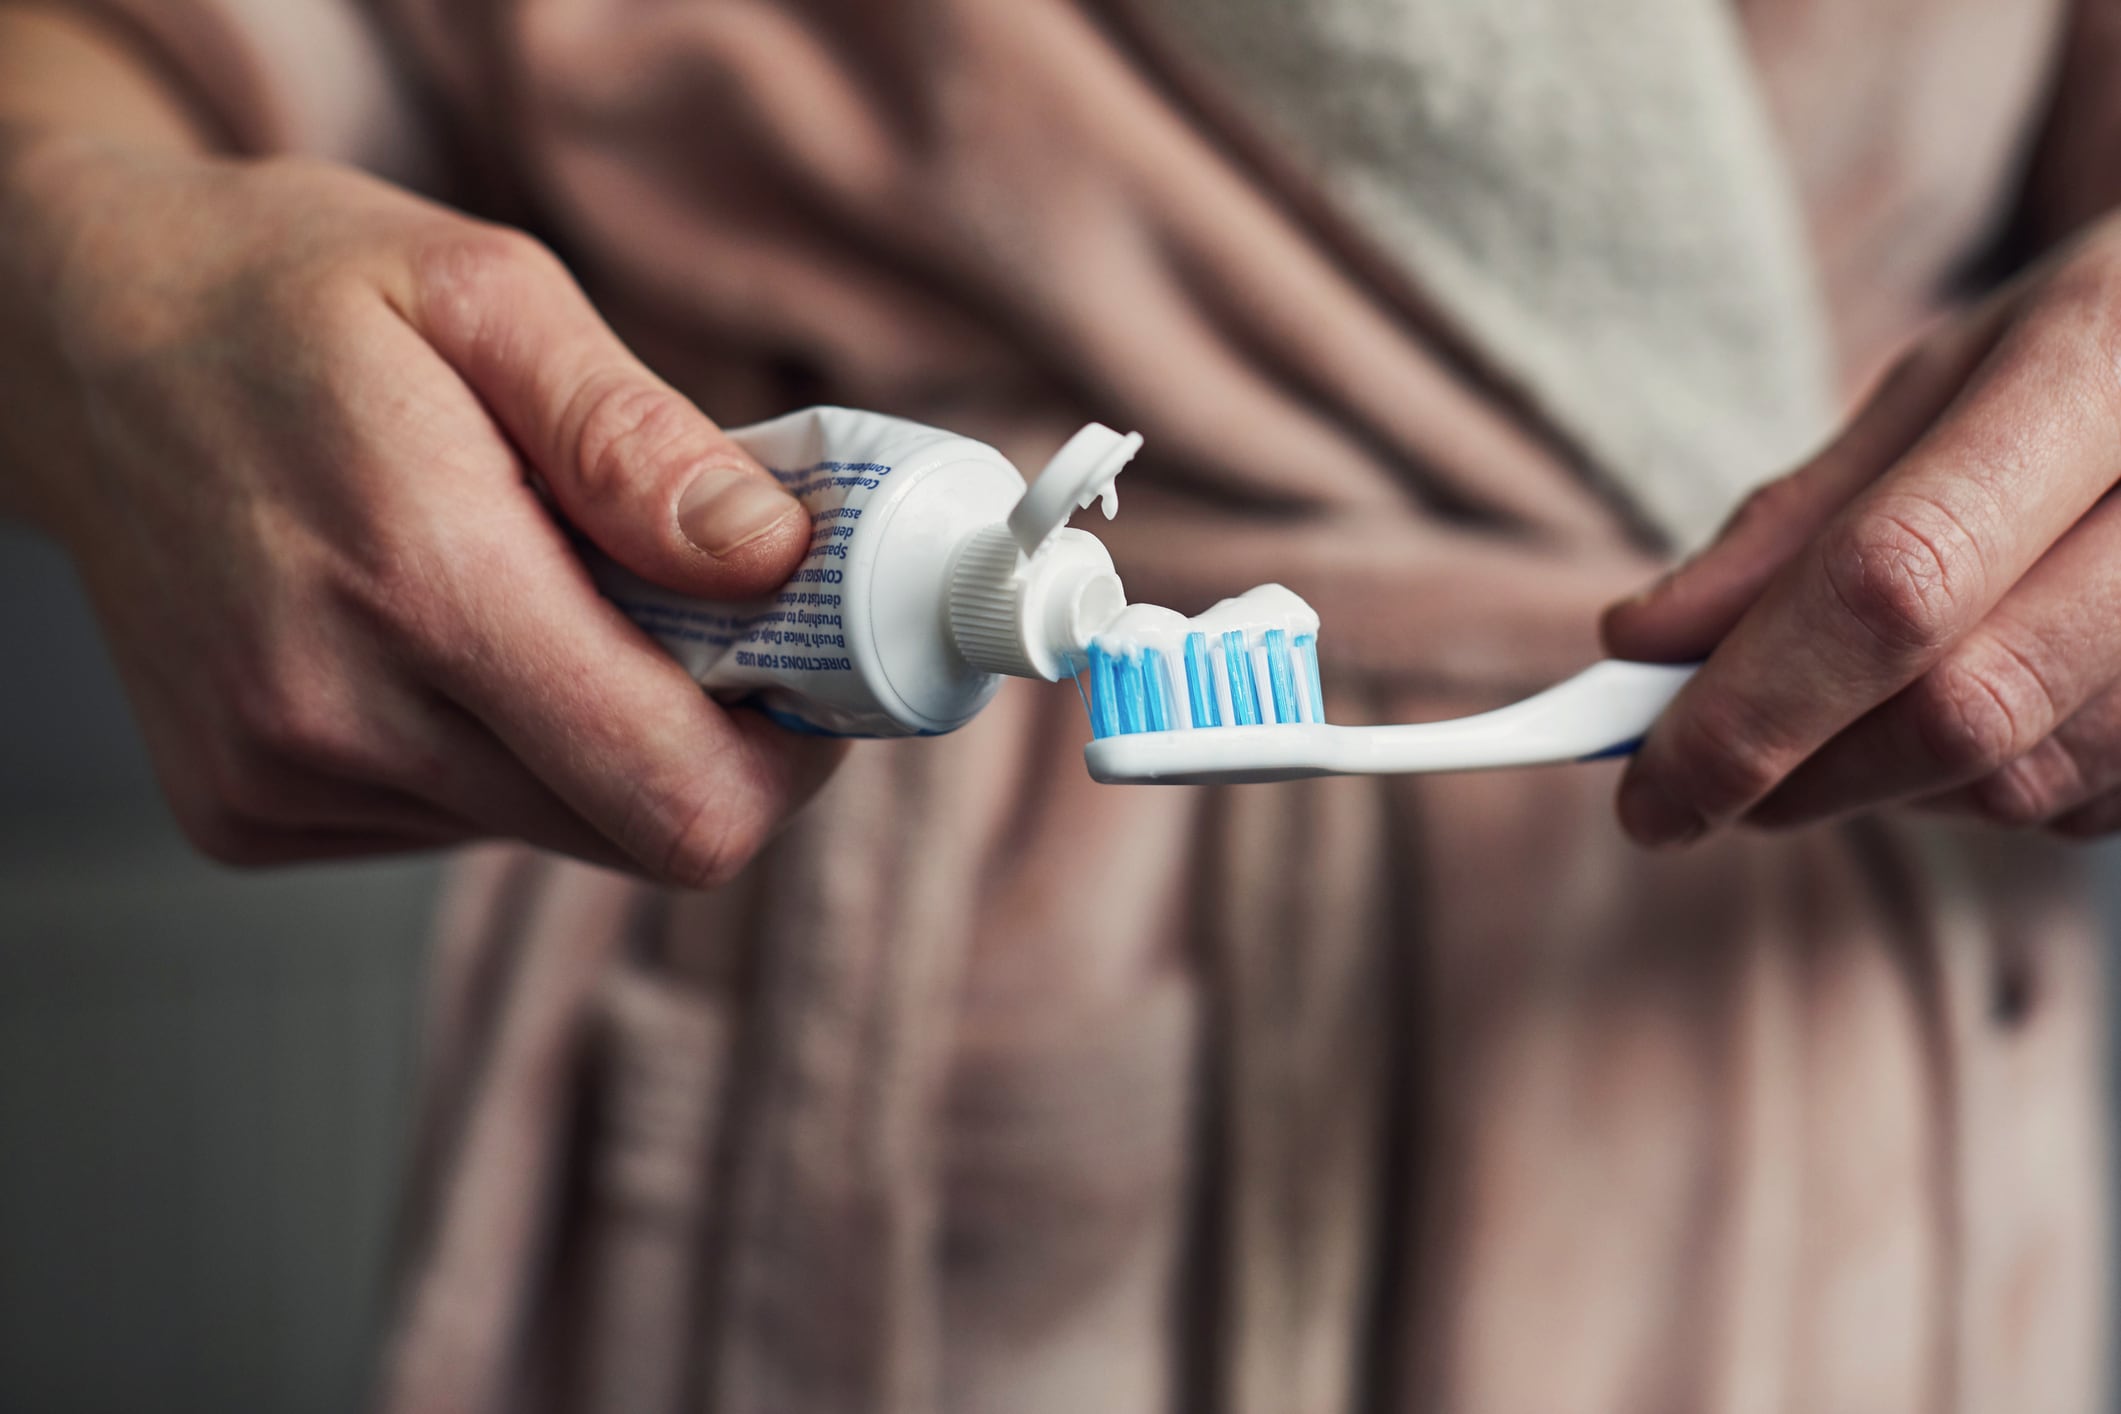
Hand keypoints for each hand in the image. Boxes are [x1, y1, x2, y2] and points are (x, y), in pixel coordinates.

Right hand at [2, 140, 839, 879]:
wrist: (79, 340)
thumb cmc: (288, 294)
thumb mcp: (486, 293)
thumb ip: (637, 441)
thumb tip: (772, 563)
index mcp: (421, 582)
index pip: (677, 796)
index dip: (789, 761)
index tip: (812, 675)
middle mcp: (336, 715)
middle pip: (633, 833)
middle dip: (709, 736)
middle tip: (701, 614)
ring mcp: (279, 779)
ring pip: (550, 829)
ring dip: (596, 733)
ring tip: (543, 591)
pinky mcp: (247, 811)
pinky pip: (455, 822)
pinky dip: (497, 746)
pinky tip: (444, 637)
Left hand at [1604, 218, 2120, 845]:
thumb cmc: (2099, 347)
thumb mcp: (1948, 376)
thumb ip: (1798, 513)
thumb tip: (1641, 642)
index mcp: (2107, 367)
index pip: (1898, 581)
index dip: (1753, 706)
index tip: (1648, 787)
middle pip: (1963, 711)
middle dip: (1794, 775)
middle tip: (1691, 789)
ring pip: (2022, 782)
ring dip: (1881, 788)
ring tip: (1835, 722)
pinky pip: (2081, 804)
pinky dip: (1977, 790)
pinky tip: (1955, 715)